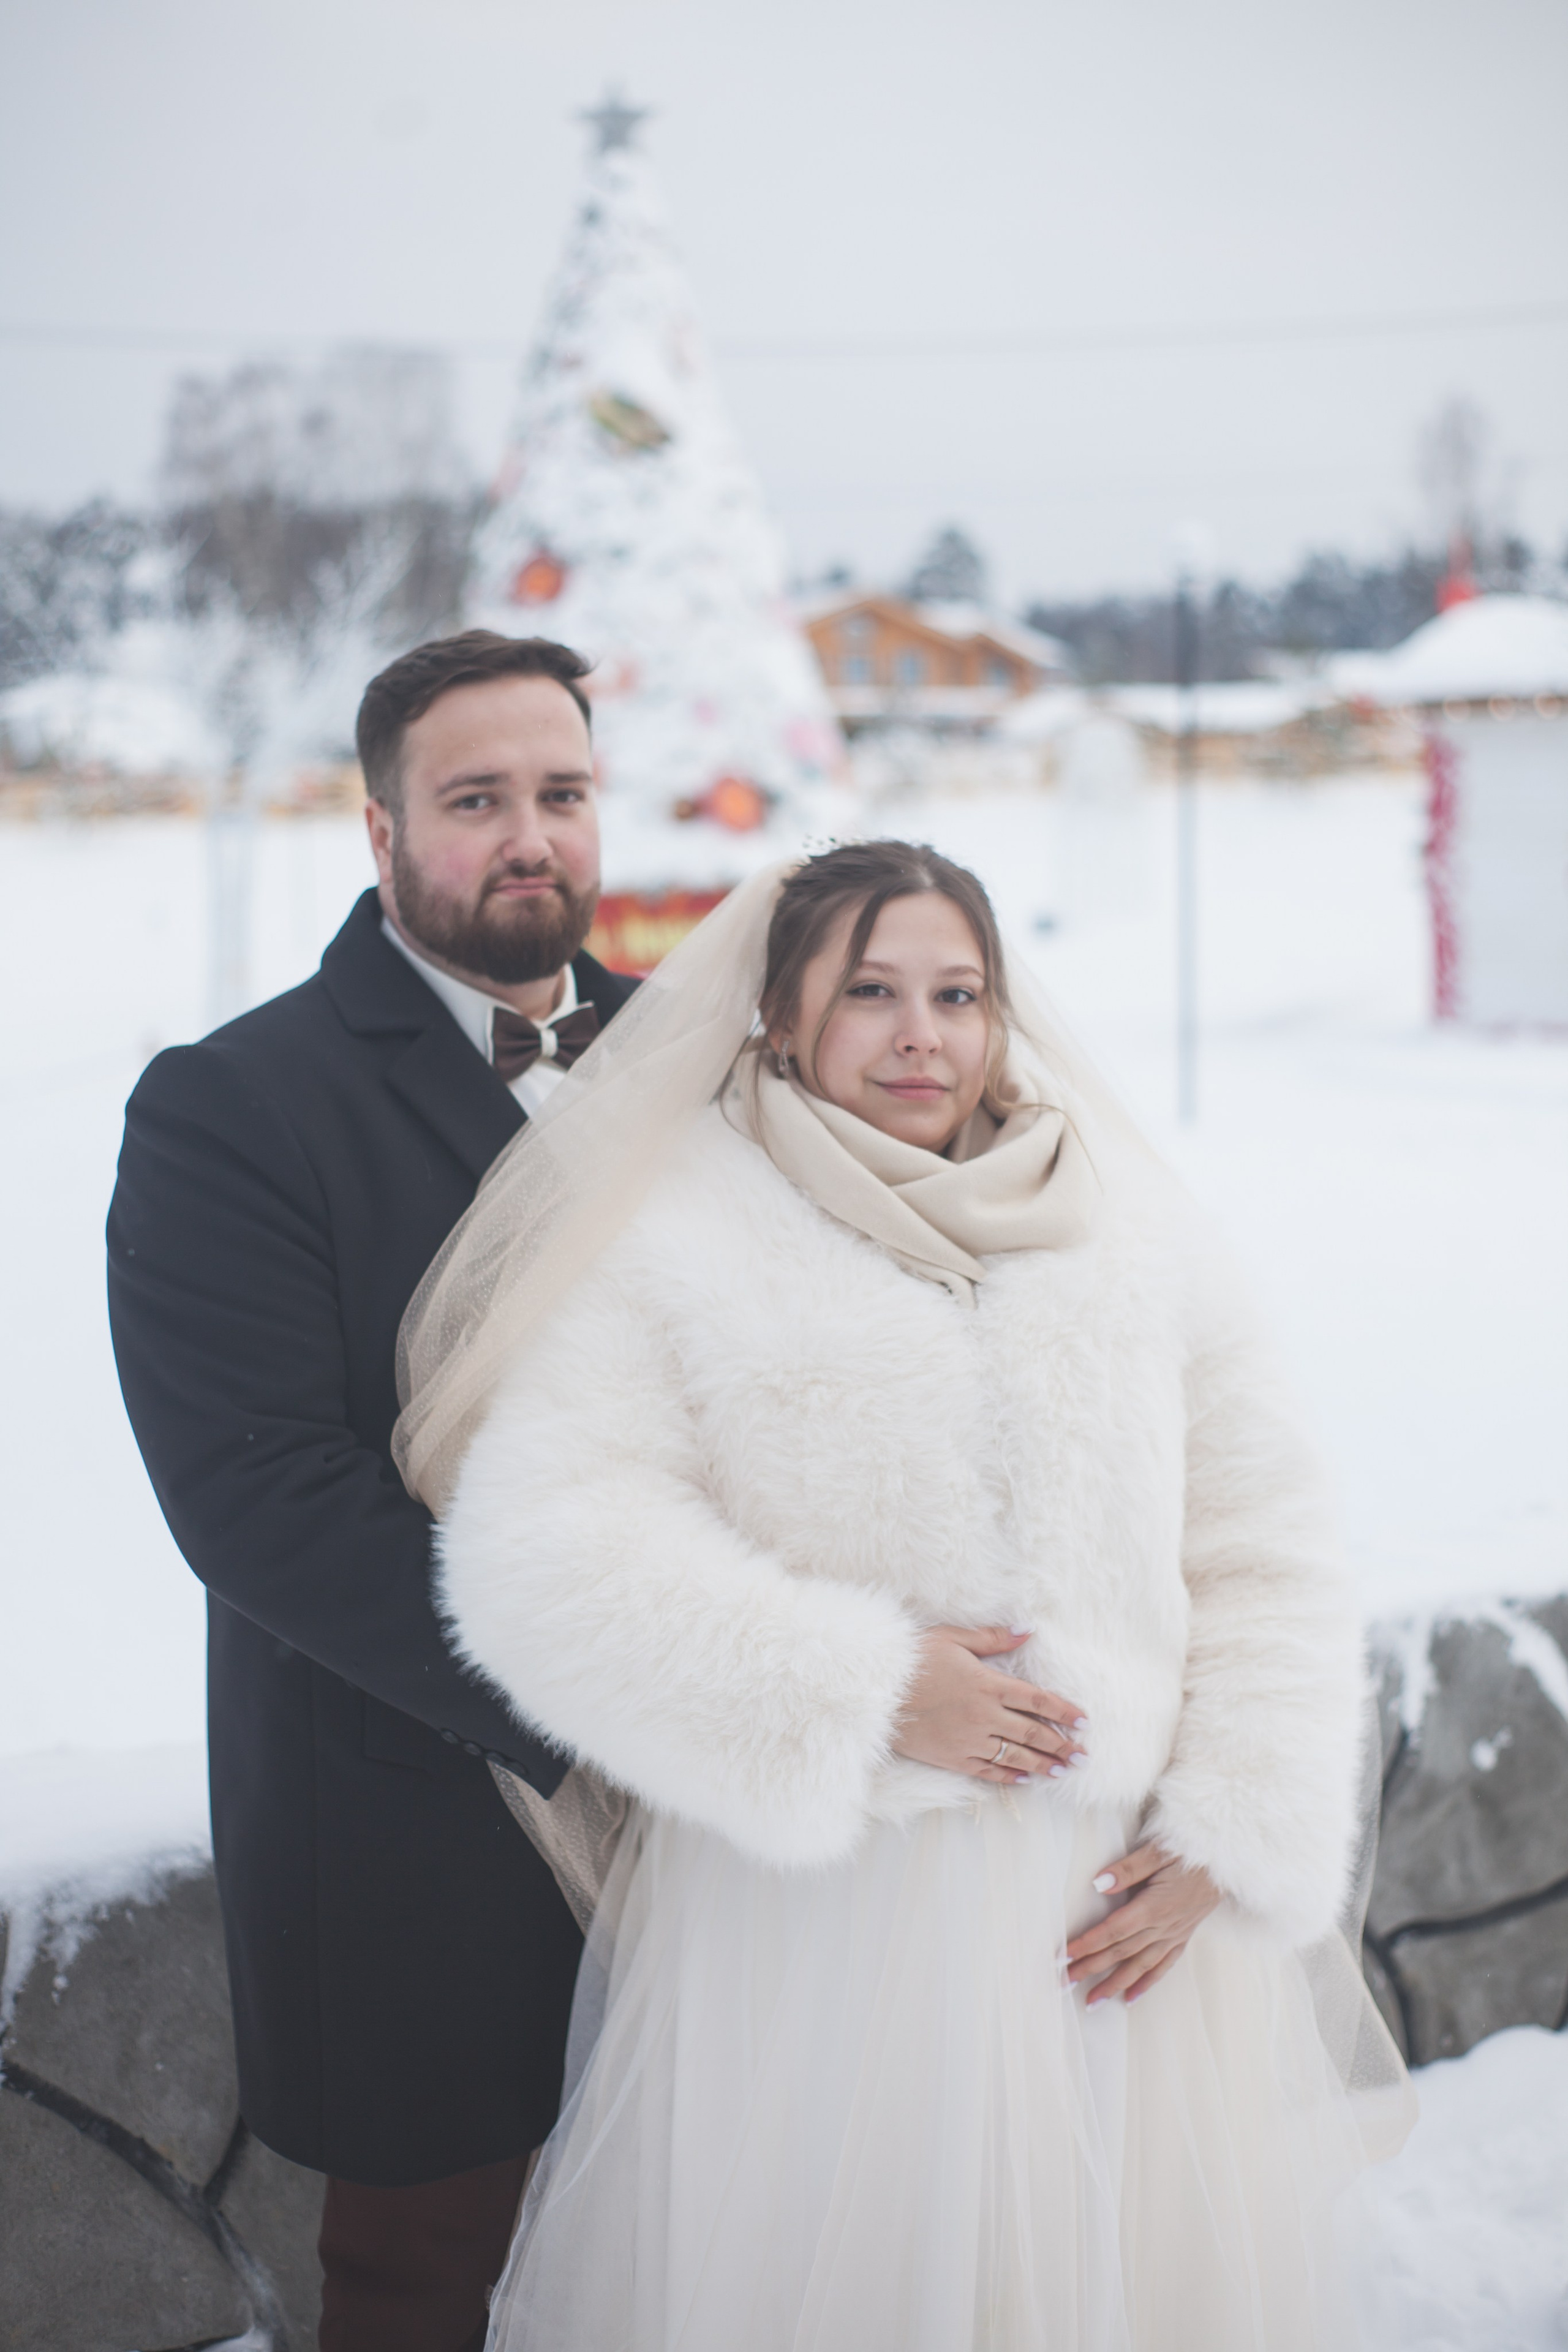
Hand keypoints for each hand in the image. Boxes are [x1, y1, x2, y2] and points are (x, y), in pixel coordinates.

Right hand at [891, 1625, 1086, 1783]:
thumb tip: (1027, 1631)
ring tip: (1063, 1771)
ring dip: (1042, 1764)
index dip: (1063, 1711)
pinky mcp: (952, 1757)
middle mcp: (983, 1715)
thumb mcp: (953, 1638)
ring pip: (1014, 1756)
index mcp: (987, 1683)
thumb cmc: (913, 1658)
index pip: (1036, 1700)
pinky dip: (1009, 1776)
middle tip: (1083, 1756)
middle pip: (1032, 1733)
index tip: (1083, 1721)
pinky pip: (987, 1771)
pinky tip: (1024, 1779)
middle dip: (1061, 1744)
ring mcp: (968, 1739)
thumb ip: (993, 1638)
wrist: (875, 1689)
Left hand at [1064, 1841, 1220, 2004]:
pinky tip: (1130, 1997)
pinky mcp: (1183, 1936)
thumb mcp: (1158, 1850)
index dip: (1086, 1945)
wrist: (1228, 1861)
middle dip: (1090, 1968)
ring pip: (1139, 1966)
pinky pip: (1163, 1966)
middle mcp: (1163, 1927)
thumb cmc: (1191, 1850)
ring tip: (1092, 2001)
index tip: (1062, 1956)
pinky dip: (1146, 1983)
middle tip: (1064, 1981)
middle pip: (1120, 1952)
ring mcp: (1174, 1935)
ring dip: (1114, 1985)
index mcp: (1153, 1906)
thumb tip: (1098, 1884)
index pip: (1112, 1931)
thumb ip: (1127, 1869)